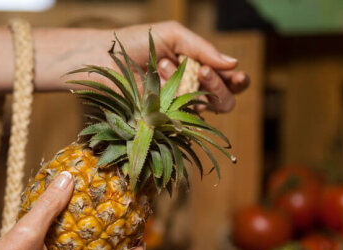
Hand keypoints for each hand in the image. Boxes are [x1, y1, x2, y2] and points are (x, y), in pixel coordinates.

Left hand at [114, 21, 249, 112]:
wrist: (105, 56)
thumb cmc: (137, 42)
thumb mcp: (174, 36)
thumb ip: (203, 48)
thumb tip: (233, 64)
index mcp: (201, 69)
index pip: (230, 81)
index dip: (238, 81)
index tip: (236, 75)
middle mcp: (193, 90)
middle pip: (224, 100)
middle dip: (217, 86)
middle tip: (200, 71)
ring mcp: (178, 107)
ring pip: (204, 111)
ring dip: (190, 88)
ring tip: (166, 66)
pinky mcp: (162, 119)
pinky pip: (179, 116)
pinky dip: (169, 94)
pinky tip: (155, 76)